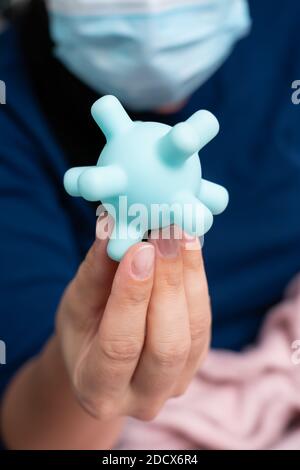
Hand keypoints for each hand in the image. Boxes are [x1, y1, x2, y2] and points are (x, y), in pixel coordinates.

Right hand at [56, 215, 210, 420]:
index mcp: (98, 391)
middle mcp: (142, 399)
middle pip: (166, 345)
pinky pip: (203, 322)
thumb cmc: (83, 329)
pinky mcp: (196, 363)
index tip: (140, 249)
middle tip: (164, 234)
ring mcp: (175, 385)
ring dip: (188, 278)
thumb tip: (114, 228)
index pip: (120, 346)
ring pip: (192, 333)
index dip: (133, 296)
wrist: (101, 354)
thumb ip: (96, 271)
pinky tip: (189, 247)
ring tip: (179, 233)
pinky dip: (198, 282)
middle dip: (167, 284)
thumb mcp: (77, 302)